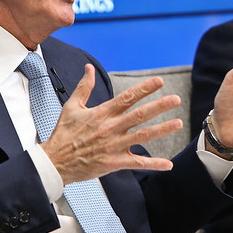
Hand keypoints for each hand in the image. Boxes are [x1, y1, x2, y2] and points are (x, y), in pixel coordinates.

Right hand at [41, 64, 182, 183]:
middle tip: (175, 99)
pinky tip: (168, 164)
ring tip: (178, 123)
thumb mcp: (71, 107)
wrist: (54, 162)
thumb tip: (88, 68)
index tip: (159, 81)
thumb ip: (83, 87)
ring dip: (162, 129)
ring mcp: (113, 145)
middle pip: (139, 114)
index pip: (127, 97)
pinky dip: (153, 164)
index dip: (144, 88)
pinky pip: (136, 163)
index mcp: (102, 113)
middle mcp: (111, 128)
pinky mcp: (114, 162)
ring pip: (142, 136)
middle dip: (159, 106)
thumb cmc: (63, 135)